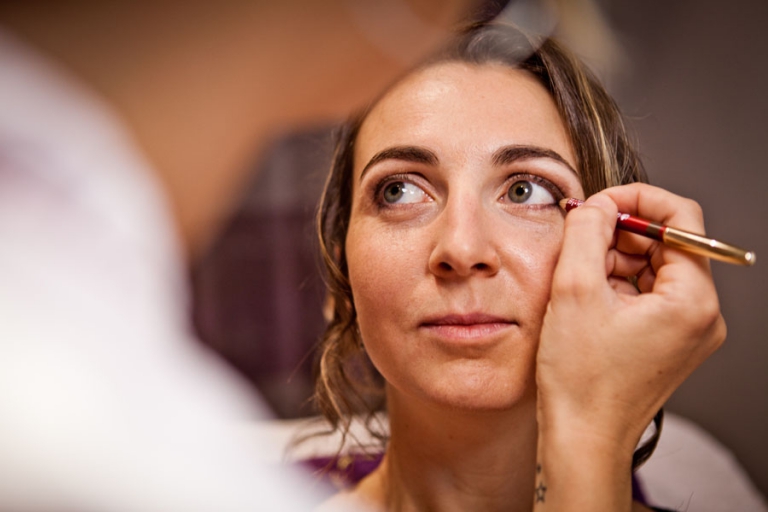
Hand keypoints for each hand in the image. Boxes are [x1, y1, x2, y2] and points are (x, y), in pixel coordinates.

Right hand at [533, 183, 726, 509]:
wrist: (582, 438)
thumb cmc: (581, 379)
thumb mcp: (574, 291)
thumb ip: (586, 232)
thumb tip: (596, 205)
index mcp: (693, 300)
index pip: (681, 218)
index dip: (636, 200)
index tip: (598, 205)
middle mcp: (702, 315)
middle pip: (666, 243)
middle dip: (618, 235)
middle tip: (578, 242)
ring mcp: (687, 330)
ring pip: (652, 268)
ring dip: (612, 261)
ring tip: (577, 281)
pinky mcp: (669, 342)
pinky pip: (646, 294)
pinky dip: (615, 286)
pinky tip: (586, 301)